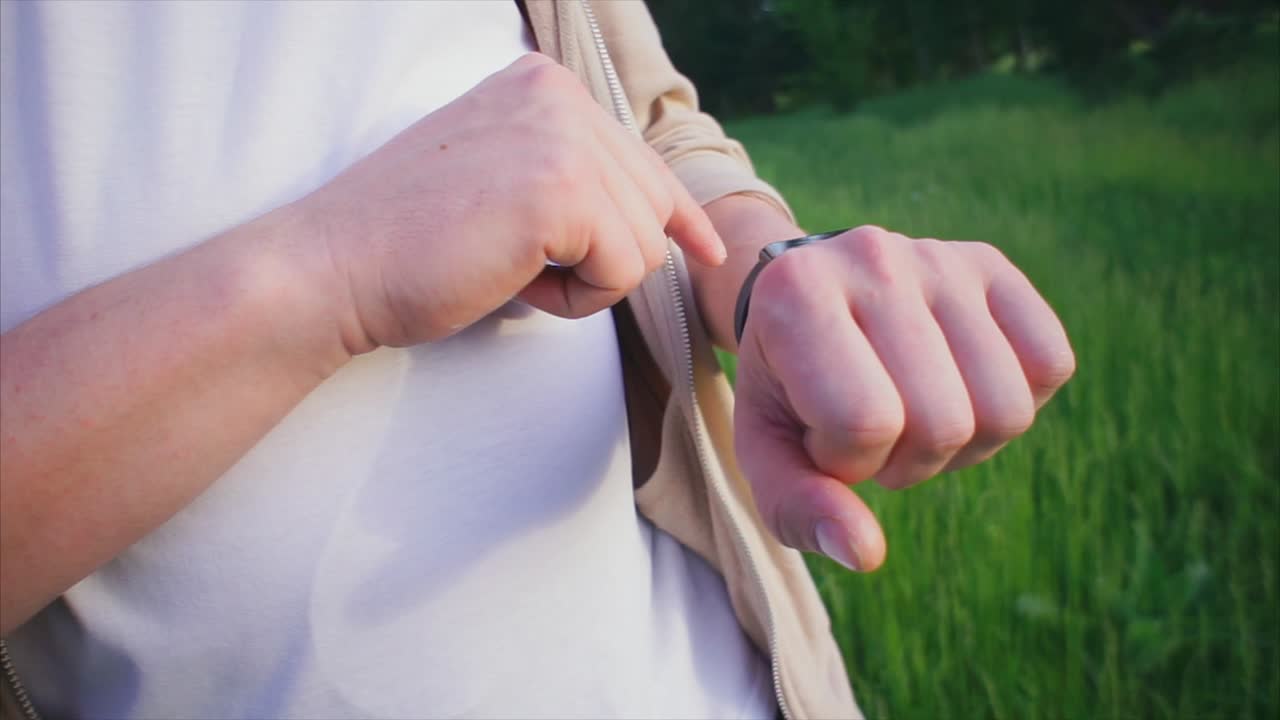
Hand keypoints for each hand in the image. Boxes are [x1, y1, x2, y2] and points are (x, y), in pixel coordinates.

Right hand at [291, 52, 724, 352]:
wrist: (333, 268)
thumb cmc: (408, 245)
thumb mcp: (500, 184)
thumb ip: (568, 179)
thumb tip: (658, 223)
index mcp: (543, 85)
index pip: (640, 157)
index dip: (675, 213)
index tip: (706, 246)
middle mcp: (559, 95)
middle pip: (651, 202)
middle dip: (603, 257)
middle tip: (518, 266)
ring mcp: (562, 136)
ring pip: (644, 242)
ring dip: (586, 281)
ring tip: (509, 271)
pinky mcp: (562, 189)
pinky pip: (625, 270)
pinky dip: (579, 299)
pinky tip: (515, 283)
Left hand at [732, 226, 1074, 570]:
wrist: (807, 300)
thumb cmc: (785, 387)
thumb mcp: (766, 449)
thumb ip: (798, 507)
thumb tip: (866, 553)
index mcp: (797, 294)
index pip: (866, 421)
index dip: (849, 461)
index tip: (822, 438)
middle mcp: (873, 257)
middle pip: (944, 422)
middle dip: (906, 460)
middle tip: (870, 434)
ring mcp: (941, 256)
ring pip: (1007, 407)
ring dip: (961, 444)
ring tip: (911, 415)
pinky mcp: (993, 264)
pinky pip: (1052, 365)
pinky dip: (1014, 403)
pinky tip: (957, 388)